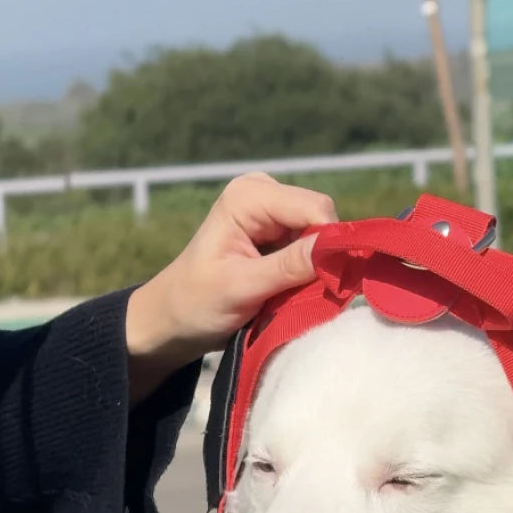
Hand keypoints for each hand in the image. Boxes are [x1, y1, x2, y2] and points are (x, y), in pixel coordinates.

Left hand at [125, 173, 337, 402]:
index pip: (315, 208)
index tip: (328, 282)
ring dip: (316, 265)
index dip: (329, 243)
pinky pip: (314, 245)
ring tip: (291, 292)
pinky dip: (310, 269)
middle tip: (302, 292)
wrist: (174, 319)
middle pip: (322, 218)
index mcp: (249, 196)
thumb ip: (289, 266)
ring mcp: (273, 211)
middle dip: (322, 255)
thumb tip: (339, 249)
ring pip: (322, 234)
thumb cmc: (196, 303)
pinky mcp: (279, 231)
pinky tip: (290, 287)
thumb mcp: (242, 288)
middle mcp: (264, 192)